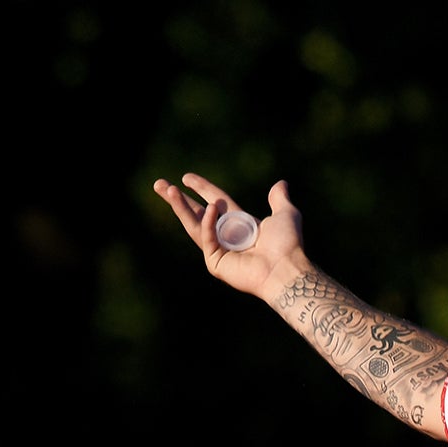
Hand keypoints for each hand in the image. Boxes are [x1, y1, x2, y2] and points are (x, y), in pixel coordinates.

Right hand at [153, 174, 307, 302]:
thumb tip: (281, 183)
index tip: (185, 177)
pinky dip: (208, 223)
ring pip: (194, 224)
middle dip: (178, 200)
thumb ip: (279, 199)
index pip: (216, 201)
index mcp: (241, 224)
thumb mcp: (286, 214)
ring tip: (167, 189)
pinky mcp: (216, 263)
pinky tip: (212, 209)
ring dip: (179, 207)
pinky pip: (207, 238)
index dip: (202, 188)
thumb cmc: (288, 245)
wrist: (286, 269)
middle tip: (159, 184)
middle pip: (197, 213)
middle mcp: (228, 237)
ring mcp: (220, 251)